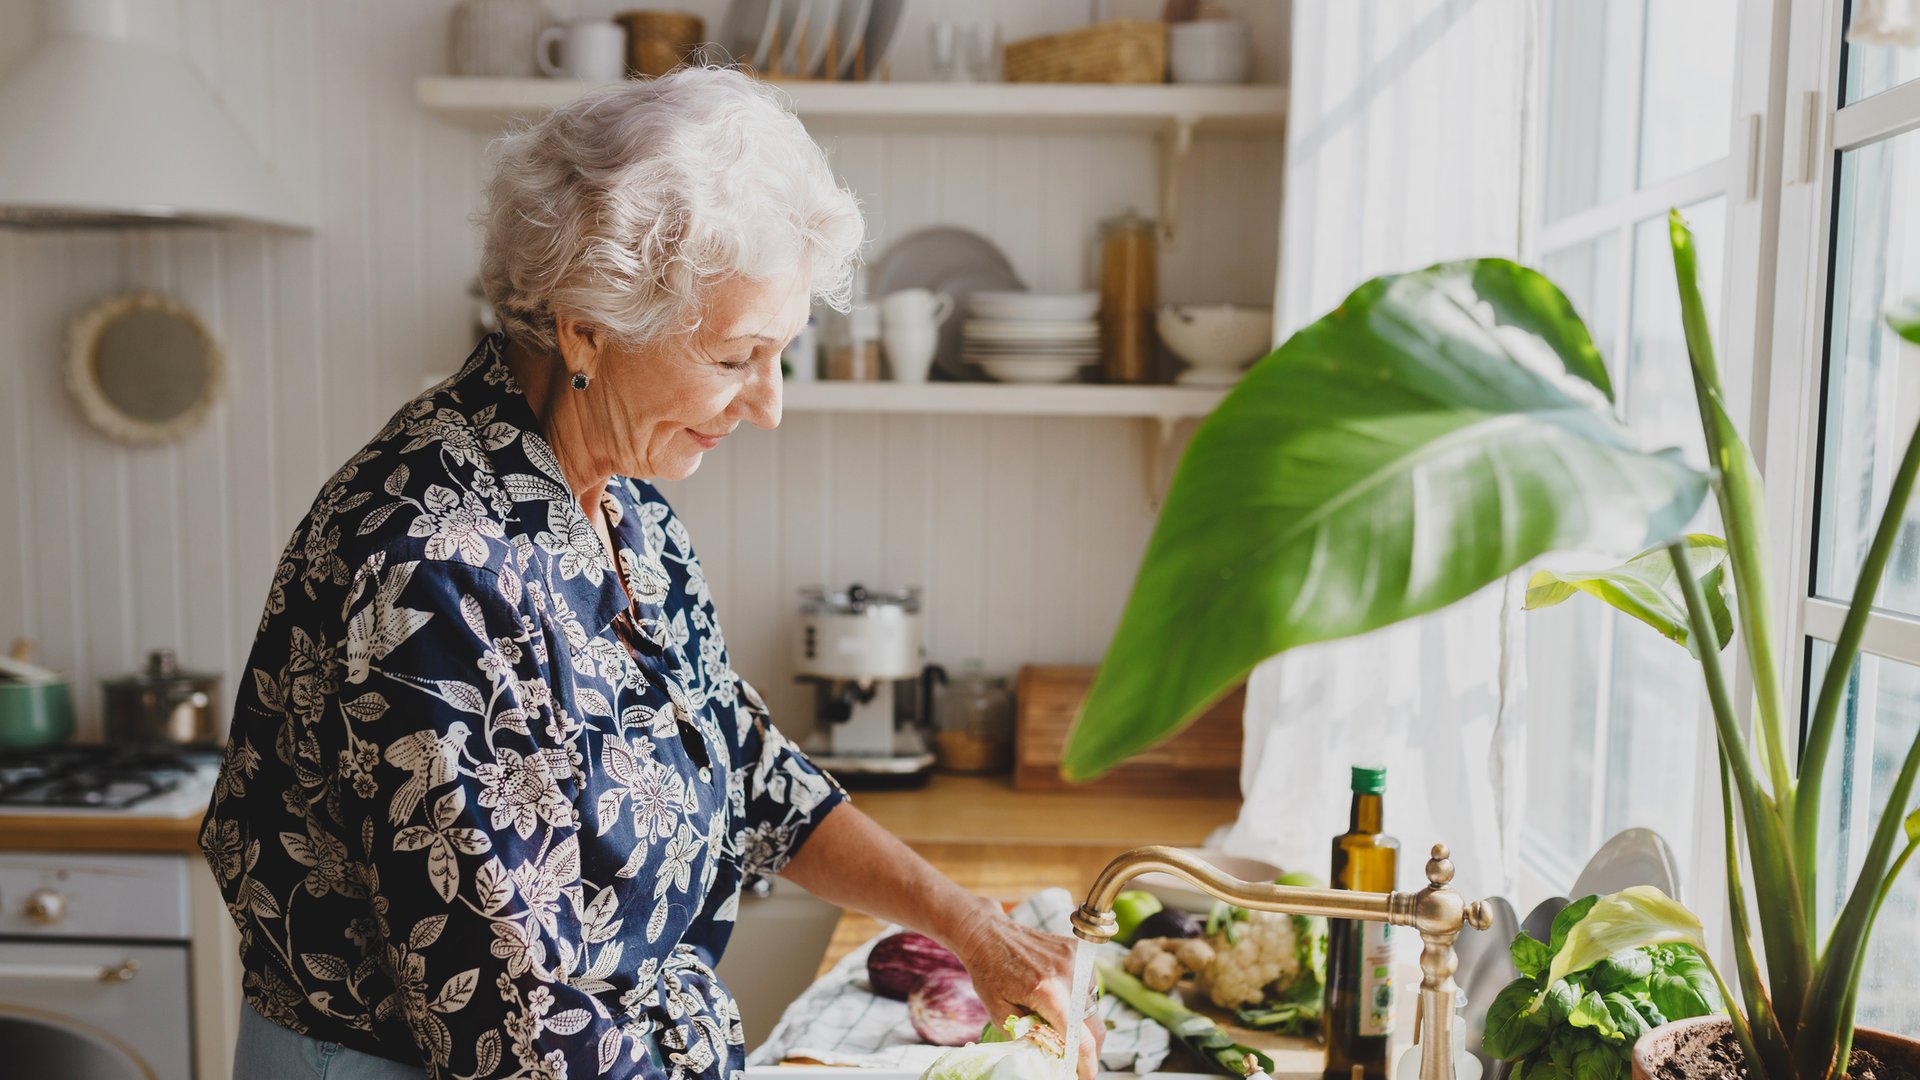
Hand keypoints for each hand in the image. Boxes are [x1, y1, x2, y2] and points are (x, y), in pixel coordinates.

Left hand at [949, 904, 1103, 1079]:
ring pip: (1093, 1005)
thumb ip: (1028, 1036)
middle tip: (1077, 1060)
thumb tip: (1052, 1056)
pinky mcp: (1078, 950)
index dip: (1087, 1065)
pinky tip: (1058, 993)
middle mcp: (1068, 973)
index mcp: (1047, 991)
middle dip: (1089, 1048)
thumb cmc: (989, 974)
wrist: (988, 934)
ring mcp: (1076, 958)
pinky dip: (1078, 996)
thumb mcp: (1000, 1013)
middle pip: (1094, 1025)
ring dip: (1082, 1019)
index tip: (1085, 1079)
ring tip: (1059, 1017)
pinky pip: (1088, 984)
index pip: (1080, 1038)